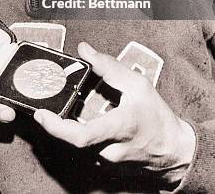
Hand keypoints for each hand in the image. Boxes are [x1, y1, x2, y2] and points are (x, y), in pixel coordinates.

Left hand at [34, 42, 195, 185]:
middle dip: (56, 123)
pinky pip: (85, 149)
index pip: (81, 136)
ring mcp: (106, 161)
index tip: (41, 115)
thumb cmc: (157, 117)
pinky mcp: (105, 165)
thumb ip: (109, 67)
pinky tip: (81, 120)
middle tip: (46, 108)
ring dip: (68, 128)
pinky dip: (78, 134)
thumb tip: (85, 50)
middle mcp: (109, 149)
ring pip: (78, 145)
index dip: (56, 127)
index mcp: (118, 127)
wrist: (173, 151)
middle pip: (72, 139)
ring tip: (66, 110)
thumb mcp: (138, 85)